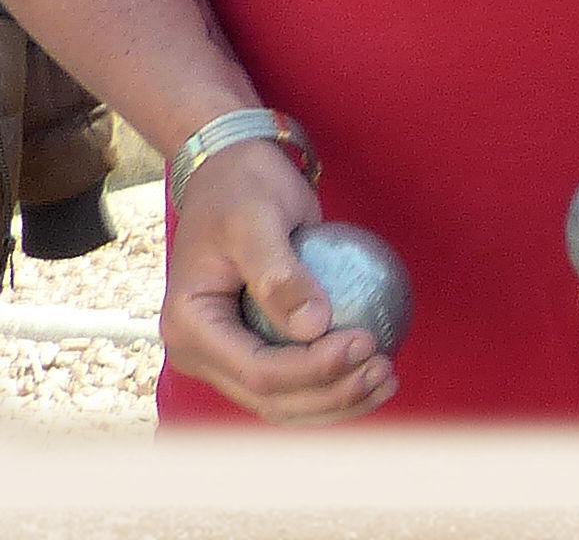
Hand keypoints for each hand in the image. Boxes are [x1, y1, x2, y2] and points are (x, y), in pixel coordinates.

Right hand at [161, 135, 395, 422]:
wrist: (232, 175)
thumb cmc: (244, 189)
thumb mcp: (257, 220)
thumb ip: (280, 275)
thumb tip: (314, 328)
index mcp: (190, 329)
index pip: (258, 371)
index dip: (315, 368)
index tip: (368, 342)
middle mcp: (201, 353)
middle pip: (271, 398)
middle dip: (333, 395)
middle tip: (386, 368)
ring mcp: (227, 356)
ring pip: (284, 402)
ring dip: (338, 401)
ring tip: (388, 377)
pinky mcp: (255, 347)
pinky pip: (296, 380)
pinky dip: (335, 383)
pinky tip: (380, 368)